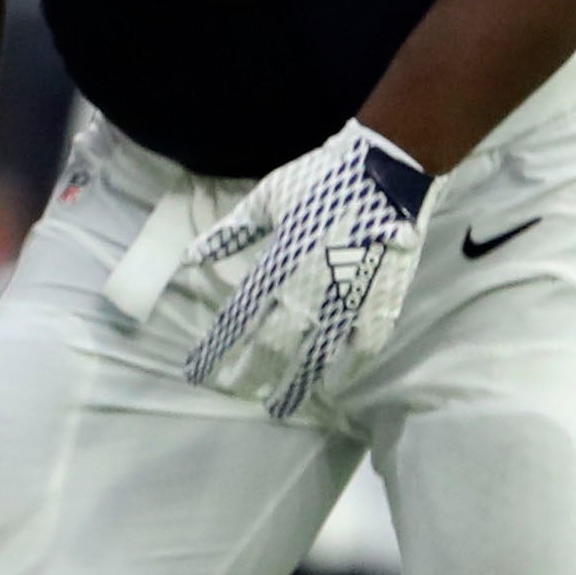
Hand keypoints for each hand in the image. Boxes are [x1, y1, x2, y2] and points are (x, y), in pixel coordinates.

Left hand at [177, 116, 428, 418]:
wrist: (386, 169)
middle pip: (275, 346)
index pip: (238, 320)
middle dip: (252, 373)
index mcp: (277, 264)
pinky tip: (337, 382)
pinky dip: (350, 366)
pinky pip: (365, 344)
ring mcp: (349, 298)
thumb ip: (227, 234)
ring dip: (297, 383)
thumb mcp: (265, 199)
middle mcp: (310, 289)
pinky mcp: (383, 299)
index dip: (217, 350)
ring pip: (318, 354)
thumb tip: (189, 257)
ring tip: (280, 405)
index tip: (197, 372)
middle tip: (236, 393)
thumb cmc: (321, 178)